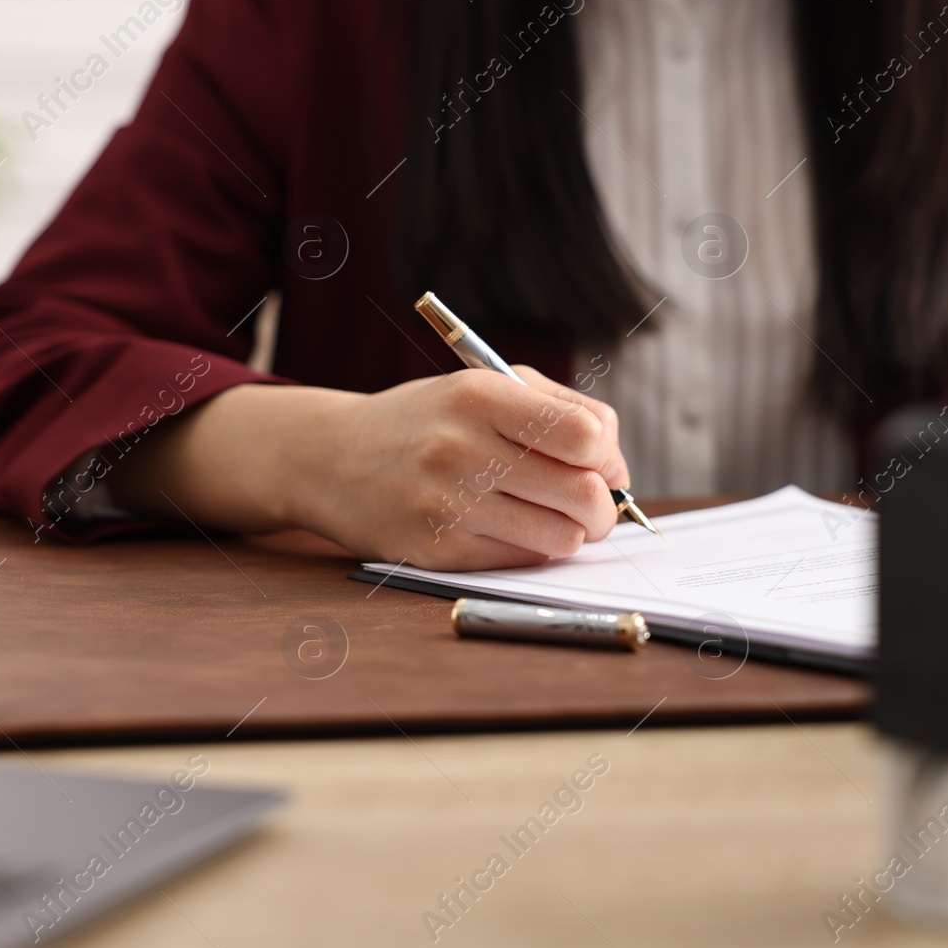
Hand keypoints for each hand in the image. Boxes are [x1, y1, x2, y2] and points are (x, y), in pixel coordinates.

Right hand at [295, 365, 627, 568]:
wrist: (330, 459)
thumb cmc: (426, 421)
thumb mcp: (484, 386)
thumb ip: (561, 409)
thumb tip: (616, 467)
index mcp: (478, 396)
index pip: (582, 434)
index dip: (607, 456)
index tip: (600, 463)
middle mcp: (460, 448)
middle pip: (580, 494)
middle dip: (603, 507)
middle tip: (594, 505)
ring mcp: (445, 504)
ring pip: (559, 537)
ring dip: (572, 533)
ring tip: (556, 518)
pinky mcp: (436, 551)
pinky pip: (520, 561)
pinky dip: (531, 548)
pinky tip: (510, 527)